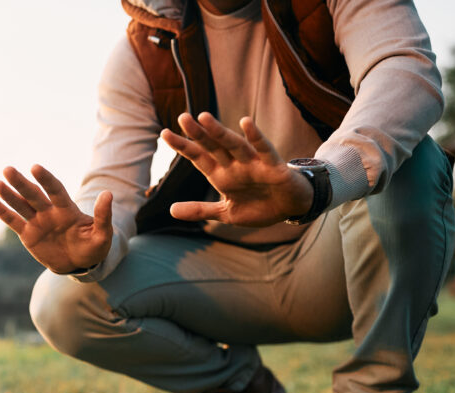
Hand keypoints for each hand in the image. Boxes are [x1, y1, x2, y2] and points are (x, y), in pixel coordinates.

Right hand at [0, 165, 112, 273]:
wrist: (79, 264)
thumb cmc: (93, 247)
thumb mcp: (102, 234)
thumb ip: (103, 216)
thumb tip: (108, 194)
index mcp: (67, 209)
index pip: (55, 189)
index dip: (45, 179)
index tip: (35, 168)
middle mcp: (49, 212)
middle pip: (33, 194)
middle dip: (21, 183)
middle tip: (8, 169)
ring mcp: (37, 222)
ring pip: (21, 205)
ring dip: (9, 195)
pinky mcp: (28, 235)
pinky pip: (13, 222)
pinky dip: (3, 212)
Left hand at [162, 112, 313, 226]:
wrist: (290, 209)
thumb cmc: (259, 207)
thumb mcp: (226, 213)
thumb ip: (200, 210)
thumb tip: (171, 210)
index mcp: (221, 175)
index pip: (198, 157)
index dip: (183, 146)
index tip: (164, 133)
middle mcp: (234, 165)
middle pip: (212, 147)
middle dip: (197, 134)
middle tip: (182, 118)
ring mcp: (253, 163)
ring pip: (233, 145)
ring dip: (219, 132)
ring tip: (204, 117)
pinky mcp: (273, 166)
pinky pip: (263, 149)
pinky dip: (255, 137)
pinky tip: (245, 124)